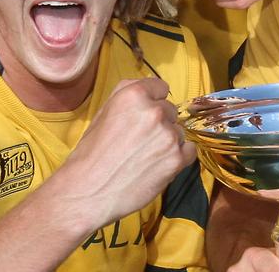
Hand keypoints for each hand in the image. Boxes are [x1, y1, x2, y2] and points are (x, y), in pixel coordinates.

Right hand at [55, 78, 195, 227]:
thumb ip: (126, 94)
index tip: (144, 115)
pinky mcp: (177, 159)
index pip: (160, 87)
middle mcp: (154, 111)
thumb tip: (148, 89)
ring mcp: (168, 135)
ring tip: (144, 157)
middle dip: (159, 123)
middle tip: (139, 141)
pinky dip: (178, 157)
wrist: (88, 191)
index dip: (152, 101)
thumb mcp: (102, 113)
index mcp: (133, 95)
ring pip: (178, 131)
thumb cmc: (91, 154)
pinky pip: (189, 150)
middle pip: (170, 110)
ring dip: (167, 141)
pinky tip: (158, 165)